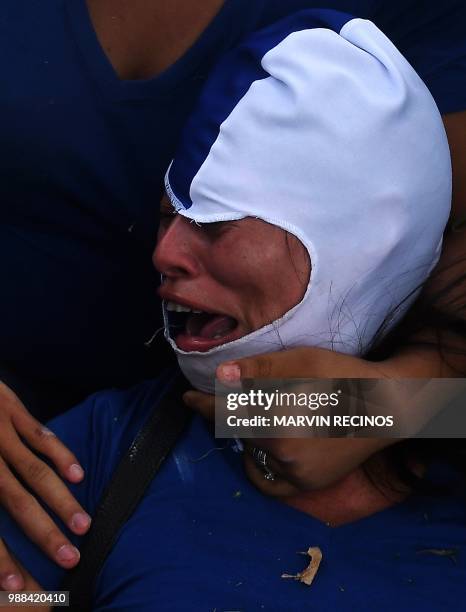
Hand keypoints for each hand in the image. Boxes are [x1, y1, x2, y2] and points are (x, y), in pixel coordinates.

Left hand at [0, 382, 90, 590]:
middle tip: (70, 558)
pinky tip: (79, 475)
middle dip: (44, 534)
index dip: (0, 557)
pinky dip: (61, 455)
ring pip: (34, 472)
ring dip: (61, 500)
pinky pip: (40, 435)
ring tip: (84, 524)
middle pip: (16, 503)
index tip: (20, 584)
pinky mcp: (12, 410)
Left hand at [183, 347, 407, 495]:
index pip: (225, 412)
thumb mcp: (300, 361)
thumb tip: (220, 377)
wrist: (387, 406)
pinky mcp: (308, 484)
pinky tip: (267, 448)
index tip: (186, 397)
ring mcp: (295, 473)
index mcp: (275, 418)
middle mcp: (281, 451)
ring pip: (254, 454)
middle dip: (233, 413)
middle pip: (239, 431)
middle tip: (238, 397)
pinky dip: (262, 465)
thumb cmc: (342, 376)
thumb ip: (257, 370)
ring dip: (249, 436)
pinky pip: (271, 481)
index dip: (202, 403)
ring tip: (262, 416)